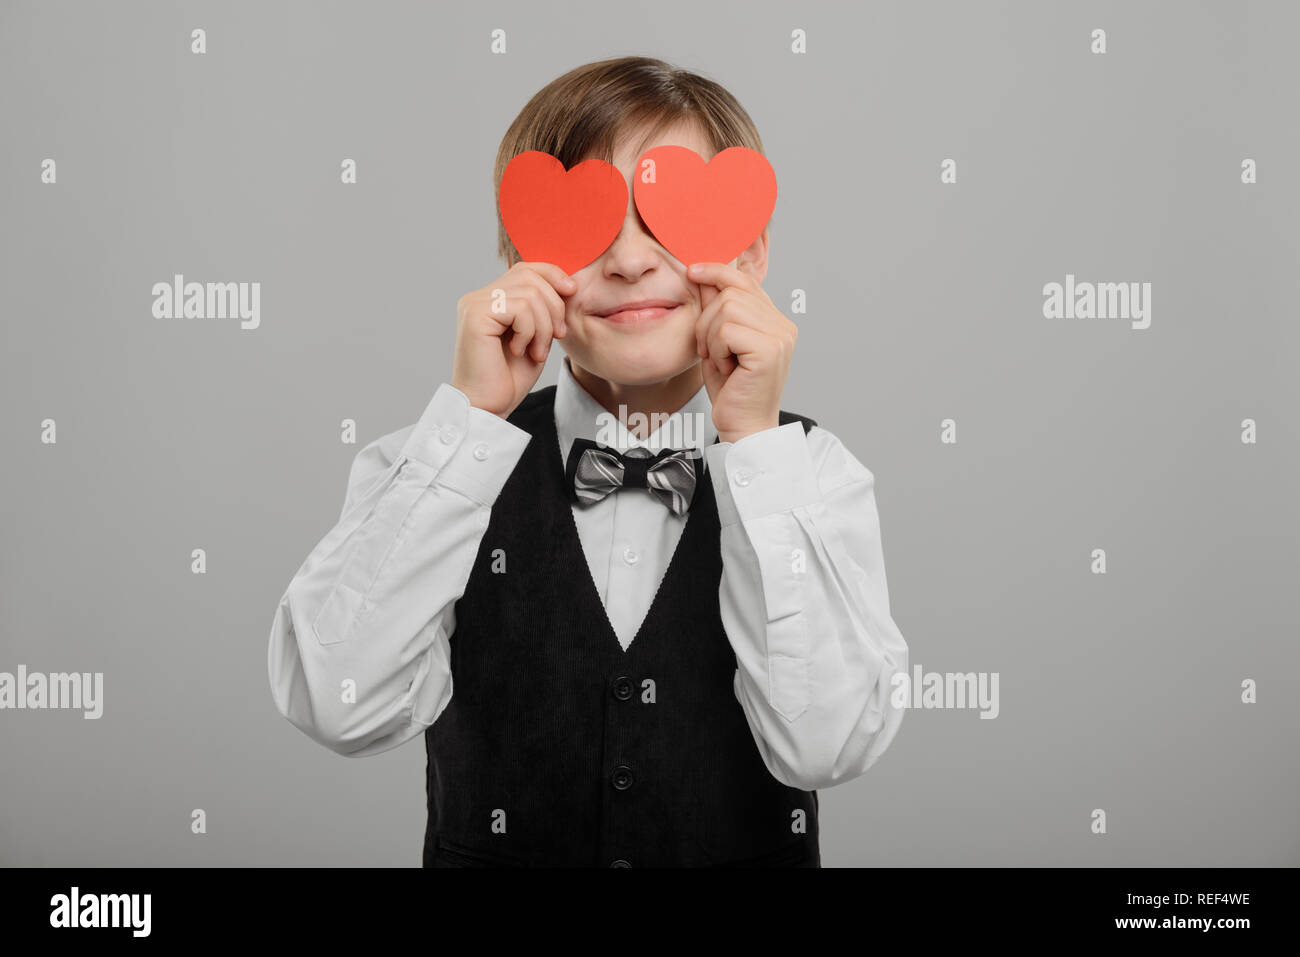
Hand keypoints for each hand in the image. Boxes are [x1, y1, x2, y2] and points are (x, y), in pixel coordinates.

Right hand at [450, 262, 575, 418]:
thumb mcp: (536, 335)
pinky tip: (521, 351)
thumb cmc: (510, 377)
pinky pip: (519, 308)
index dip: (554, 275)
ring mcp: (475, 304)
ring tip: (536, 351)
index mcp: (492, 298)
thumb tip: (567, 282)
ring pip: (530, 293)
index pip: (527, 268)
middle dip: (554, 306)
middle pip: (531, 276)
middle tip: (555, 336)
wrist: (489, 407)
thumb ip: (543, 308)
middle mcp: (479, 296)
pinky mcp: (475, 315)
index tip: (572, 293)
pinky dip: (530, 332)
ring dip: (543, 326)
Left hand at [688, 260, 797, 442]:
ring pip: (727, 308)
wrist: (743, 428)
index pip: (745, 280)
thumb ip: (714, 310)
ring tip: (720, 360)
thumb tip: (700, 273)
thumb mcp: (717, 343)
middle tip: (708, 350)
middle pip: (731, 292)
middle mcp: (783, 325)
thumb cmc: (731, 391)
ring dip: (711, 336)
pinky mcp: (770, 350)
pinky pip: (727, 330)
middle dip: (707, 320)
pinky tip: (726, 368)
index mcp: (774, 321)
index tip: (692, 271)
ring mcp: (780, 336)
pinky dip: (716, 349)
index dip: (717, 271)